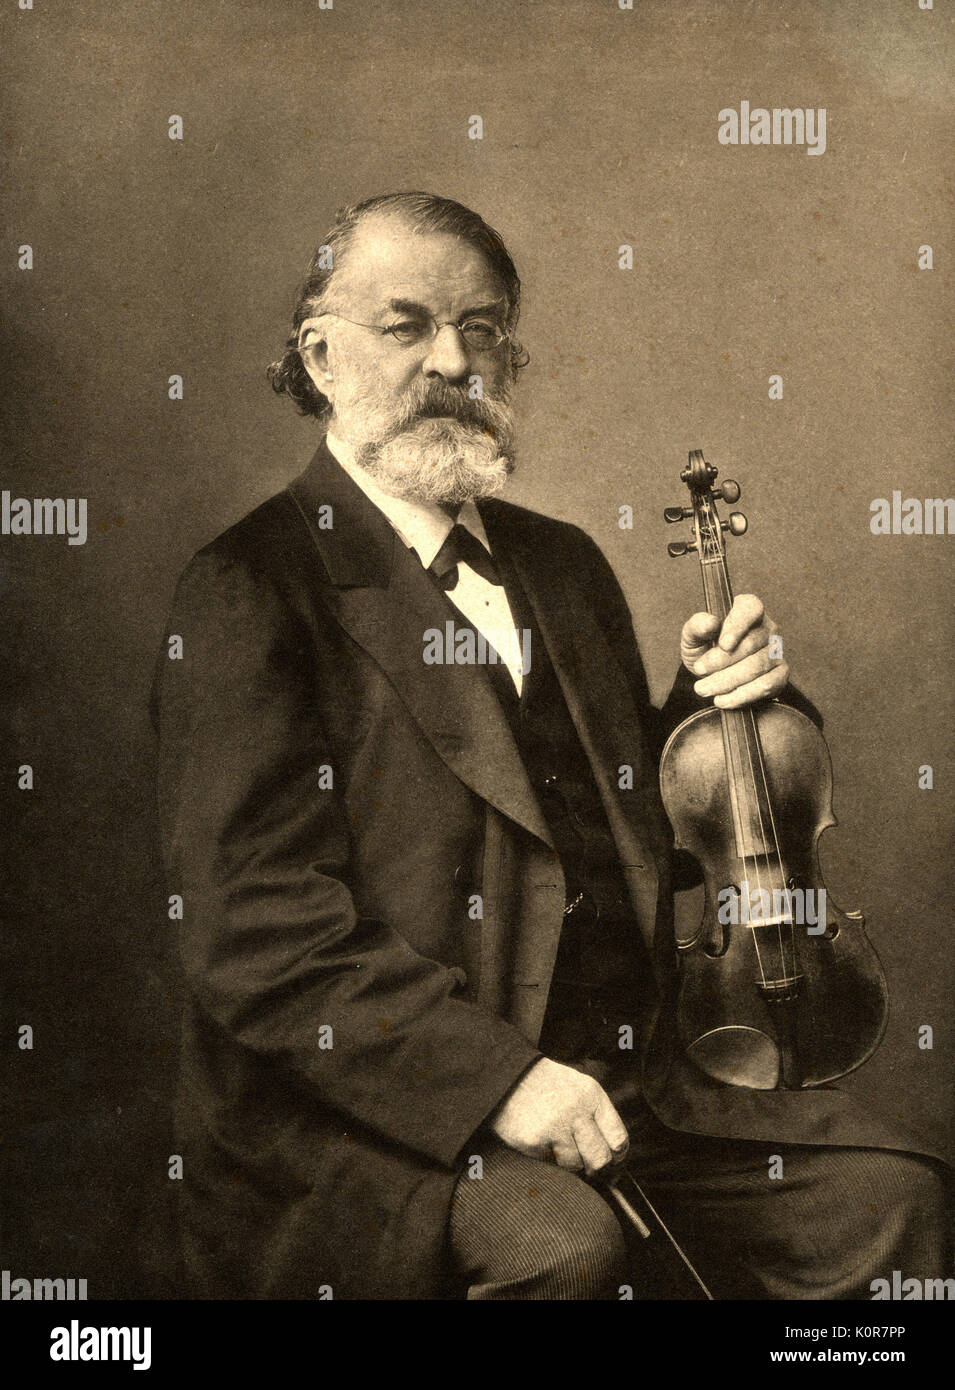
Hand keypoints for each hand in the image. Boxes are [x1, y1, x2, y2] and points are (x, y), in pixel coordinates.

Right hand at [488, 1057, 628, 1177]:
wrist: (507, 1075)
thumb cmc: (548, 1085)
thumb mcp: (580, 1088)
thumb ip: (598, 1116)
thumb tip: (615, 1154)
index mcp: (592, 1095)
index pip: (618, 1139)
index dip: (616, 1155)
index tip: (610, 1158)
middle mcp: (576, 1111)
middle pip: (600, 1159)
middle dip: (596, 1167)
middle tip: (588, 1165)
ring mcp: (554, 1127)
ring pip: (575, 1166)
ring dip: (568, 1161)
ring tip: (556, 1142)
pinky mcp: (533, 1141)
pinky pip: (550, 1163)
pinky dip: (547, 1157)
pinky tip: (540, 1139)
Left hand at [681, 593, 787, 709]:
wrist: (711, 675)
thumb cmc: (704, 648)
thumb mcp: (693, 636)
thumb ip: (697, 626)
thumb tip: (710, 622)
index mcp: (748, 609)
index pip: (750, 609)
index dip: (738, 626)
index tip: (723, 645)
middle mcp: (768, 627)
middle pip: (749, 645)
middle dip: (720, 661)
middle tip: (698, 670)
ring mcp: (777, 651)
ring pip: (756, 667)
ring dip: (726, 681)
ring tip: (703, 688)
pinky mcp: (780, 674)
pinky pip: (766, 686)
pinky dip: (742, 696)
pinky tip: (722, 699)